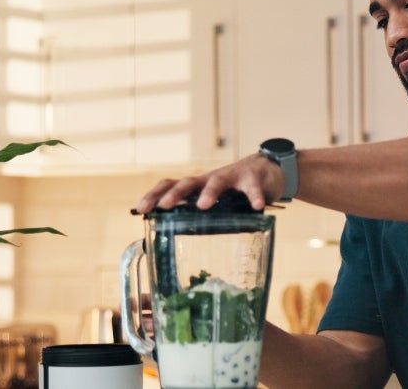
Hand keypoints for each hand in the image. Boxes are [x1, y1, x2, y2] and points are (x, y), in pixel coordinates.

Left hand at [135, 153, 284, 213]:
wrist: (267, 169)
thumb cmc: (236, 190)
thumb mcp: (215, 201)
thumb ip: (202, 214)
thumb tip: (180, 237)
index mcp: (198, 186)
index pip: (170, 186)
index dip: (154, 196)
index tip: (140, 210)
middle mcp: (210, 179)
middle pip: (187, 182)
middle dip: (174, 194)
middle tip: (164, 206)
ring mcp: (232, 176)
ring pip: (217, 181)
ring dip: (209, 192)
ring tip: (203, 206)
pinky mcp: (253, 178)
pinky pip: (252, 188)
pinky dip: (254, 196)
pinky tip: (256, 206)